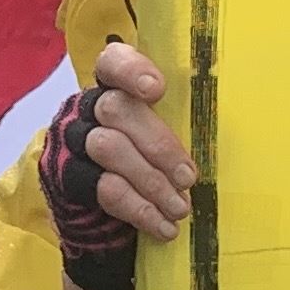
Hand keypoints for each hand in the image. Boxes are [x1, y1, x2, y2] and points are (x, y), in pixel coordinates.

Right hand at [40, 42, 194, 280]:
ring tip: (180, 207)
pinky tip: (164, 227)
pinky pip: (105, 189)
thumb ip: (175, 126)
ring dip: (151, 181)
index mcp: (113, 89)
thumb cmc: (143, 166)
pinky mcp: (68, 179)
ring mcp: (73, 143)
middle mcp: (87, 109)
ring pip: (108, 148)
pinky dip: (140, 210)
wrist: (102, 222)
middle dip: (158, 144)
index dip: (131, 70)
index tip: (157, 90)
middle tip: (188, 177)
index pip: (112, 62)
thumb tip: (220, 136)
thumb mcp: (158, 139)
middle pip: (115, 108)